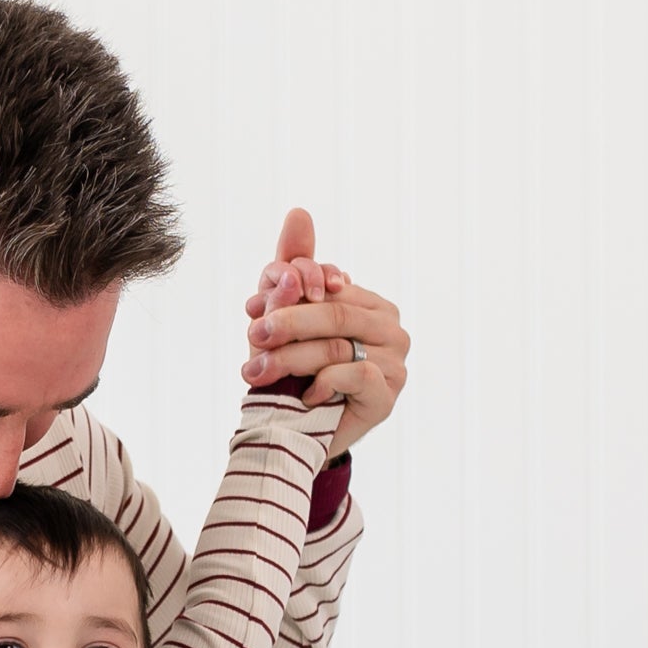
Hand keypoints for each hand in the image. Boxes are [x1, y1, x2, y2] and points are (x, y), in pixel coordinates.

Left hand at [241, 206, 409, 448]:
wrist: (301, 435)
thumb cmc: (296, 372)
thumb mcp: (288, 318)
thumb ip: (295, 267)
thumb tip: (298, 211)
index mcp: (371, 303)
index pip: (330, 287)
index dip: (289, 294)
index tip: (252, 310)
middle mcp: (391, 329)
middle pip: (335, 314)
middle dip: (287, 322)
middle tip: (254, 334)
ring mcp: (396, 363)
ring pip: (338, 346)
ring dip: (290, 357)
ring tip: (256, 370)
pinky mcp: (388, 395)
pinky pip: (353, 375)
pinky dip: (321, 383)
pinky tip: (303, 395)